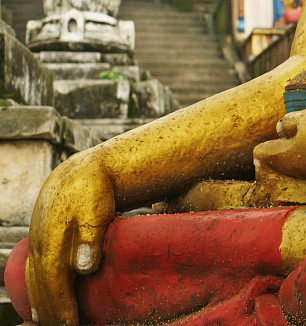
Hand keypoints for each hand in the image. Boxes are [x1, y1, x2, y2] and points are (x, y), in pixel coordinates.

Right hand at [25, 152, 114, 325]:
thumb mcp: (97, 210)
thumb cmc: (93, 189)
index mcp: (52, 239)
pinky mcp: (42, 238)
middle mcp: (40, 243)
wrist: (82, 170)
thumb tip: (83, 268)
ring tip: (47, 324)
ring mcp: (37, 240)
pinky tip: (38, 302)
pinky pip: (34, 270)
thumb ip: (90, 238)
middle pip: (41, 285)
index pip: (54, 281)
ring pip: (35, 279)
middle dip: (51, 311)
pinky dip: (36, 288)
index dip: (61, 305)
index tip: (71, 325)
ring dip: (41, 303)